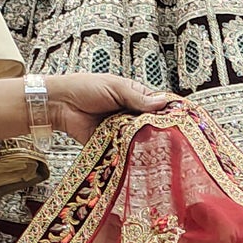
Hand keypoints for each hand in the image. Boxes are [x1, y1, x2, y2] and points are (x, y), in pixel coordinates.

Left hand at [45, 75, 176, 140]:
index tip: (183, 120)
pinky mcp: (112, 144)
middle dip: (161, 130)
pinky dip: (133, 152)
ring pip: (141, 139)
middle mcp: (130, 114)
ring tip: (163, 148)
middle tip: (176, 138)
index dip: (169, 112)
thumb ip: (138, 98)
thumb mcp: (115, 87)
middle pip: (152, 124)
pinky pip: (126, 150)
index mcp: (133, 97)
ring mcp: (122, 131)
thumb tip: (163, 103)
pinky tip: (143, 155)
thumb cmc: (85, 88)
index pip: (157, 105)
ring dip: (148, 142)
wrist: (60, 104)